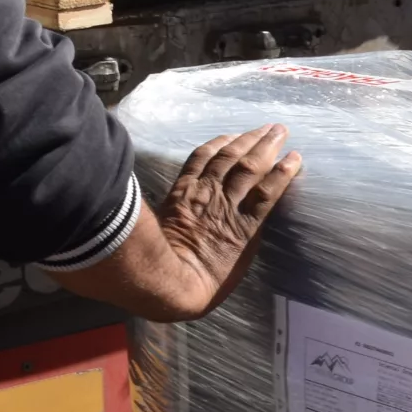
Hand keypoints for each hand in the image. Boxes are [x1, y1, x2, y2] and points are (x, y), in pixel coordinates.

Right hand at [48, 125, 300, 320]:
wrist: (165, 285)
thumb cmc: (146, 268)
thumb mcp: (140, 235)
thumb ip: (137, 222)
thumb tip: (117, 221)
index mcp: (180, 196)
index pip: (201, 161)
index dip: (218, 145)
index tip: (229, 136)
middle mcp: (205, 195)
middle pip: (230, 158)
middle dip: (249, 140)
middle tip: (268, 127)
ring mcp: (226, 208)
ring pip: (250, 168)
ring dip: (267, 148)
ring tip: (281, 133)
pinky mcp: (245, 224)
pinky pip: (268, 194)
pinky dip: (282, 174)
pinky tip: (295, 161)